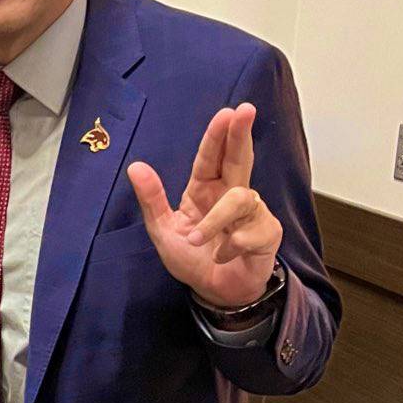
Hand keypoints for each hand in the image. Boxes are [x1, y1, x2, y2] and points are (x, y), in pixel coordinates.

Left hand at [126, 103, 282, 307]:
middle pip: (238, 158)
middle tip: (244, 110)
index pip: (211, 158)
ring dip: (215, 221)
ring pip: (240, 198)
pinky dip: (230, 247)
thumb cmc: (192, 258)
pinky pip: (249, 231)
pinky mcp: (267, 232)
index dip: (218, 135)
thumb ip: (151, 199)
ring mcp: (251, 213)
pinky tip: (222, 256)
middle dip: (241, 134)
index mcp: (204, 190)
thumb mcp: (163, 230)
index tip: (227, 113)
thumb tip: (136, 166)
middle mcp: (230, 195)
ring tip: (198, 240)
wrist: (215, 292)